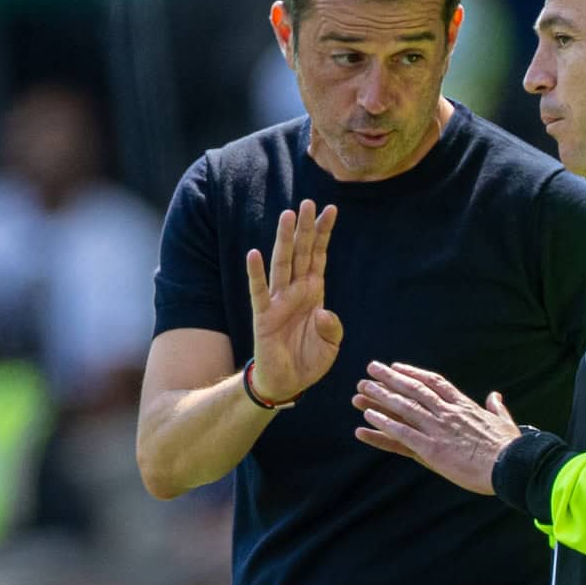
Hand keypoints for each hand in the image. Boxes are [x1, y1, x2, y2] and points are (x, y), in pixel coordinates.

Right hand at [247, 200, 341, 400]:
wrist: (288, 383)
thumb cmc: (309, 360)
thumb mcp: (331, 345)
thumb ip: (332, 327)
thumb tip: (324, 312)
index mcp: (314, 292)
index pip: (318, 256)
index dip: (323, 233)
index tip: (330, 209)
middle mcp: (296, 291)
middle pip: (300, 252)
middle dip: (305, 228)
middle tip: (308, 201)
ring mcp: (278, 301)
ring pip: (281, 264)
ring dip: (284, 240)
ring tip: (287, 216)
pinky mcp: (263, 316)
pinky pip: (259, 291)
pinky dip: (255, 273)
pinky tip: (253, 254)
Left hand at [352, 362, 520, 494]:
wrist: (511, 466)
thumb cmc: (511, 447)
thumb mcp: (505, 422)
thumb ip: (496, 408)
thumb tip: (495, 396)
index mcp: (464, 406)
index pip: (434, 382)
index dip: (413, 373)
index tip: (397, 366)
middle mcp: (447, 413)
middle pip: (413, 389)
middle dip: (390, 378)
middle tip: (371, 369)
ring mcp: (438, 430)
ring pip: (404, 408)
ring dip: (381, 397)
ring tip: (361, 389)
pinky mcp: (432, 450)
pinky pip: (403, 434)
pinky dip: (384, 424)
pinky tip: (368, 418)